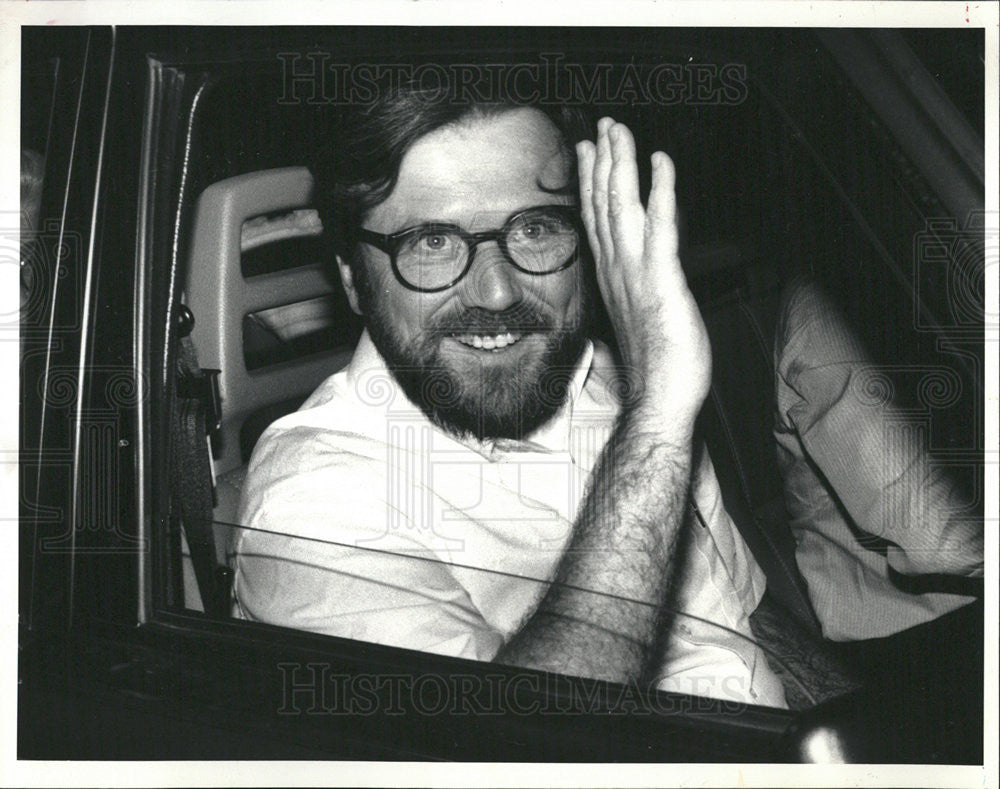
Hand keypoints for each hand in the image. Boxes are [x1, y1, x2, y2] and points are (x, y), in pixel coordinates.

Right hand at [577, 118, 710, 424]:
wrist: (659, 396)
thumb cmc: (655, 363)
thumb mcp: (640, 316)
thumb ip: (634, 287)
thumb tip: (634, 275)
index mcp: (612, 275)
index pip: (596, 219)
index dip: (591, 181)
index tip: (589, 151)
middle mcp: (617, 268)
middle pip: (604, 204)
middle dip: (604, 160)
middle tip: (604, 126)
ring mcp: (636, 272)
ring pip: (622, 207)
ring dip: (621, 164)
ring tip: (619, 132)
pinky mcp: (662, 280)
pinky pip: (661, 227)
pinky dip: (661, 191)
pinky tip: (661, 162)